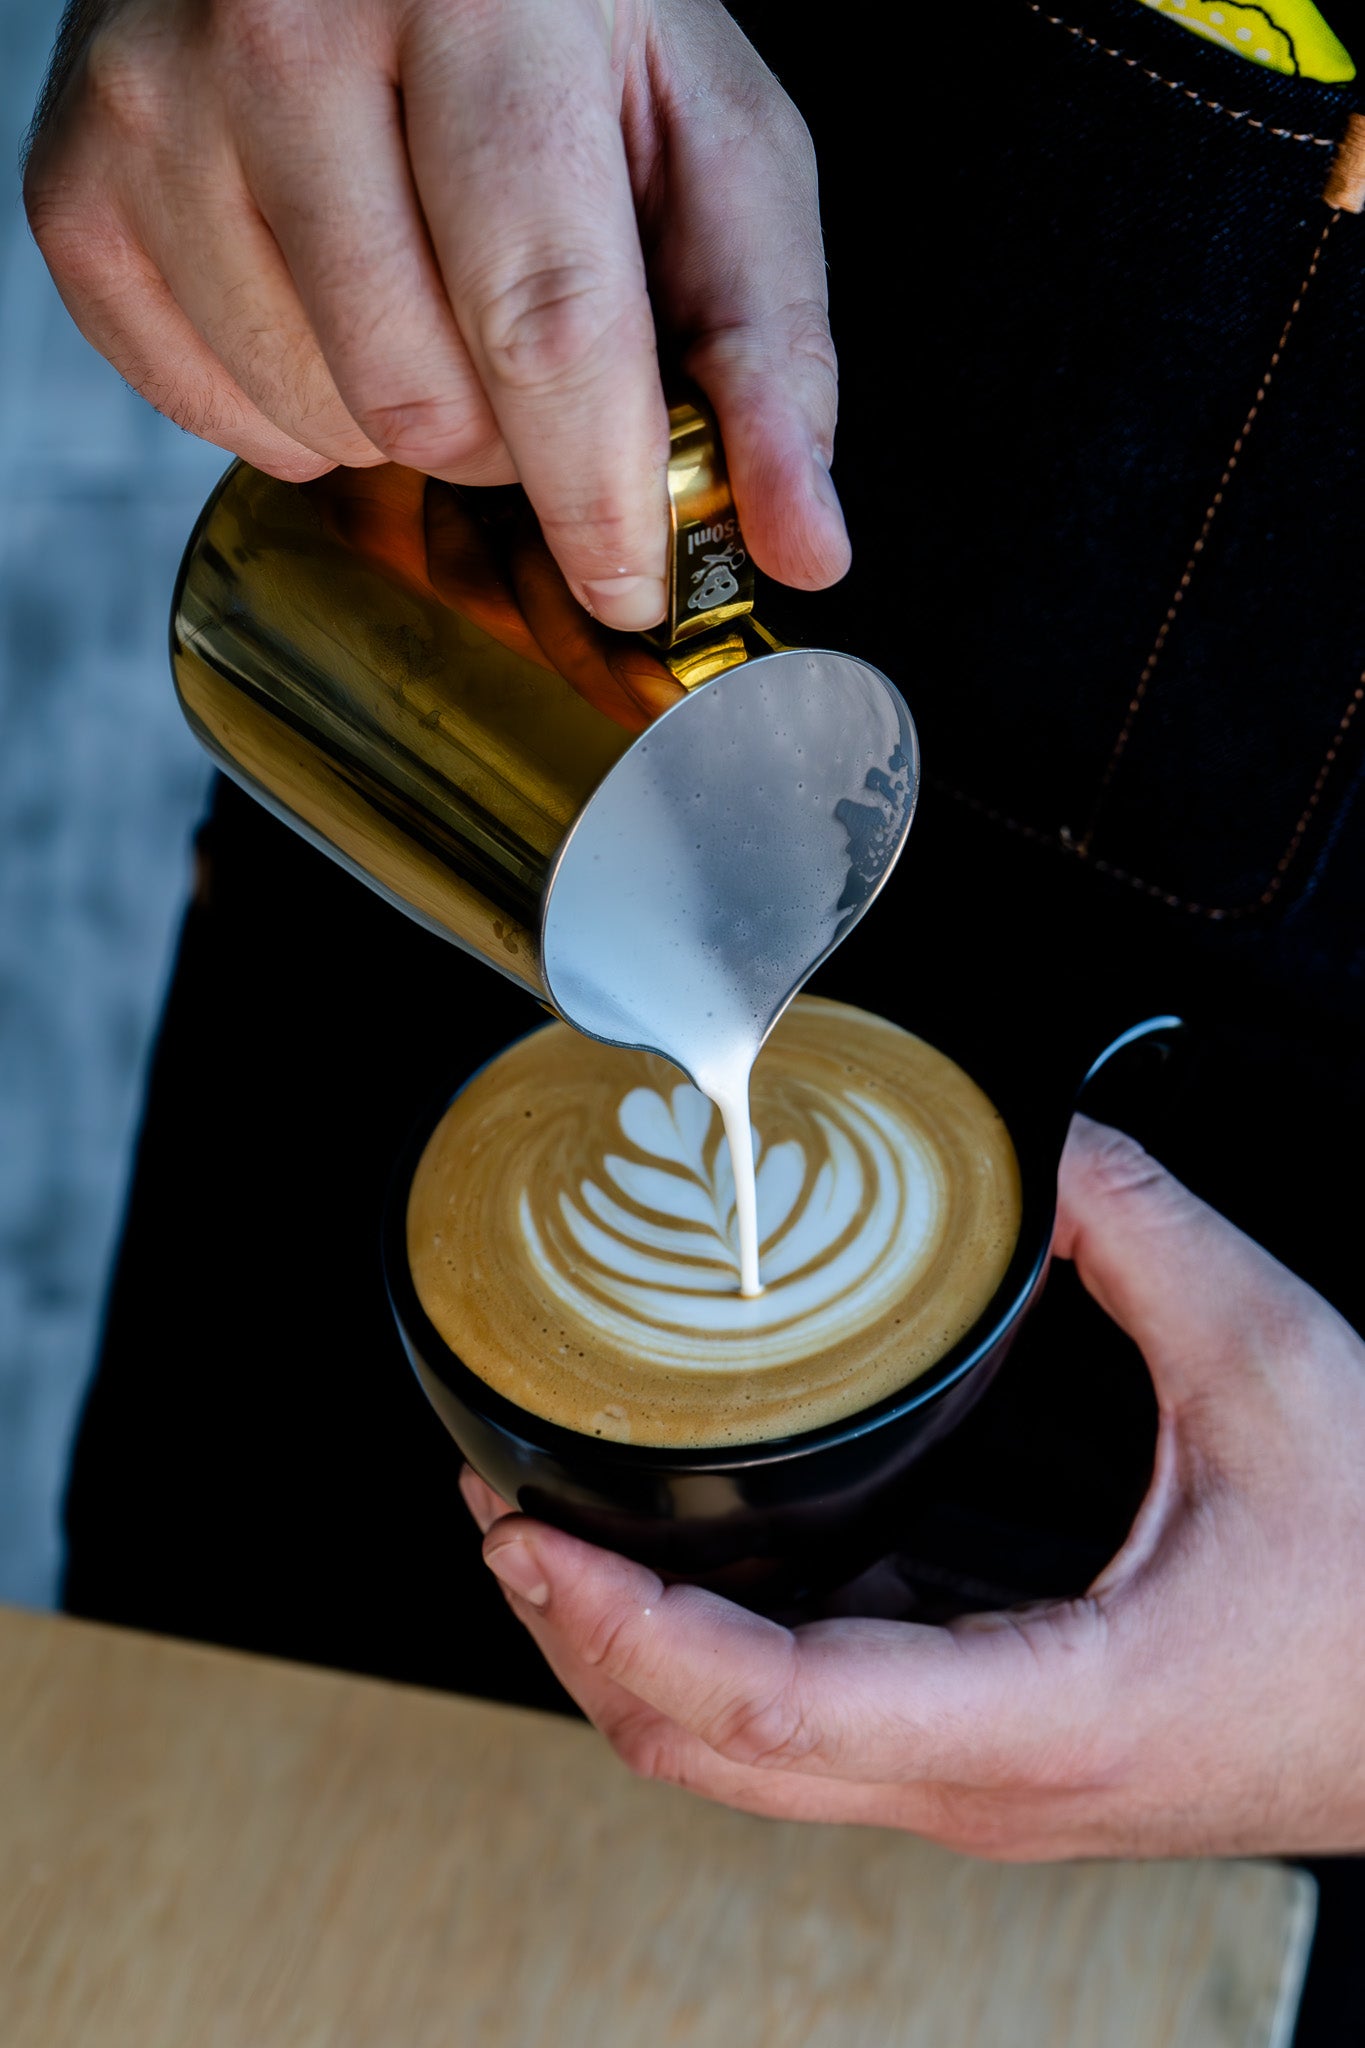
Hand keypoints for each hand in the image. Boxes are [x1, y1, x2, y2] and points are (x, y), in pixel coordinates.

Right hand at [24, 0, 848, 630]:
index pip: (544, 323)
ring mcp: (157, 111)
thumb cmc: (552, 17)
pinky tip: (327, 304)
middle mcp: (287, 35)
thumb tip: (802, 544)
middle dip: (510, 441)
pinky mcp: (78, 188)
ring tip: (428, 299)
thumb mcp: (707, 137)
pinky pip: (213, 423)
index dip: (598, 493)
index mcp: (485, 7)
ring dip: (403, 426)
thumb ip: (766, 344)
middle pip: (424, 403)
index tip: (634, 588)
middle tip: (531, 351)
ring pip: (317, 428)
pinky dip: (296, 412)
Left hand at [461, 1115, 1364, 1857]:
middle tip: (503, 1505)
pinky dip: (709, 1660)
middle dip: (580, 1633)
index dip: (621, 1620)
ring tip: (557, 1534)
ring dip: (628, 1655)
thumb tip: (1051, 1137)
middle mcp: (990, 1784)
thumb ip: (1147, 1235)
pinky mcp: (996, 1758)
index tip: (528, 1528)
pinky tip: (695, 1566)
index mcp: (1046, 1712)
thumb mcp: (1281, 1377)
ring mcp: (985, 1790)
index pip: (768, 1706)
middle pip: (710, 1754)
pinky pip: (805, 1738)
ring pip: (742, 1767)